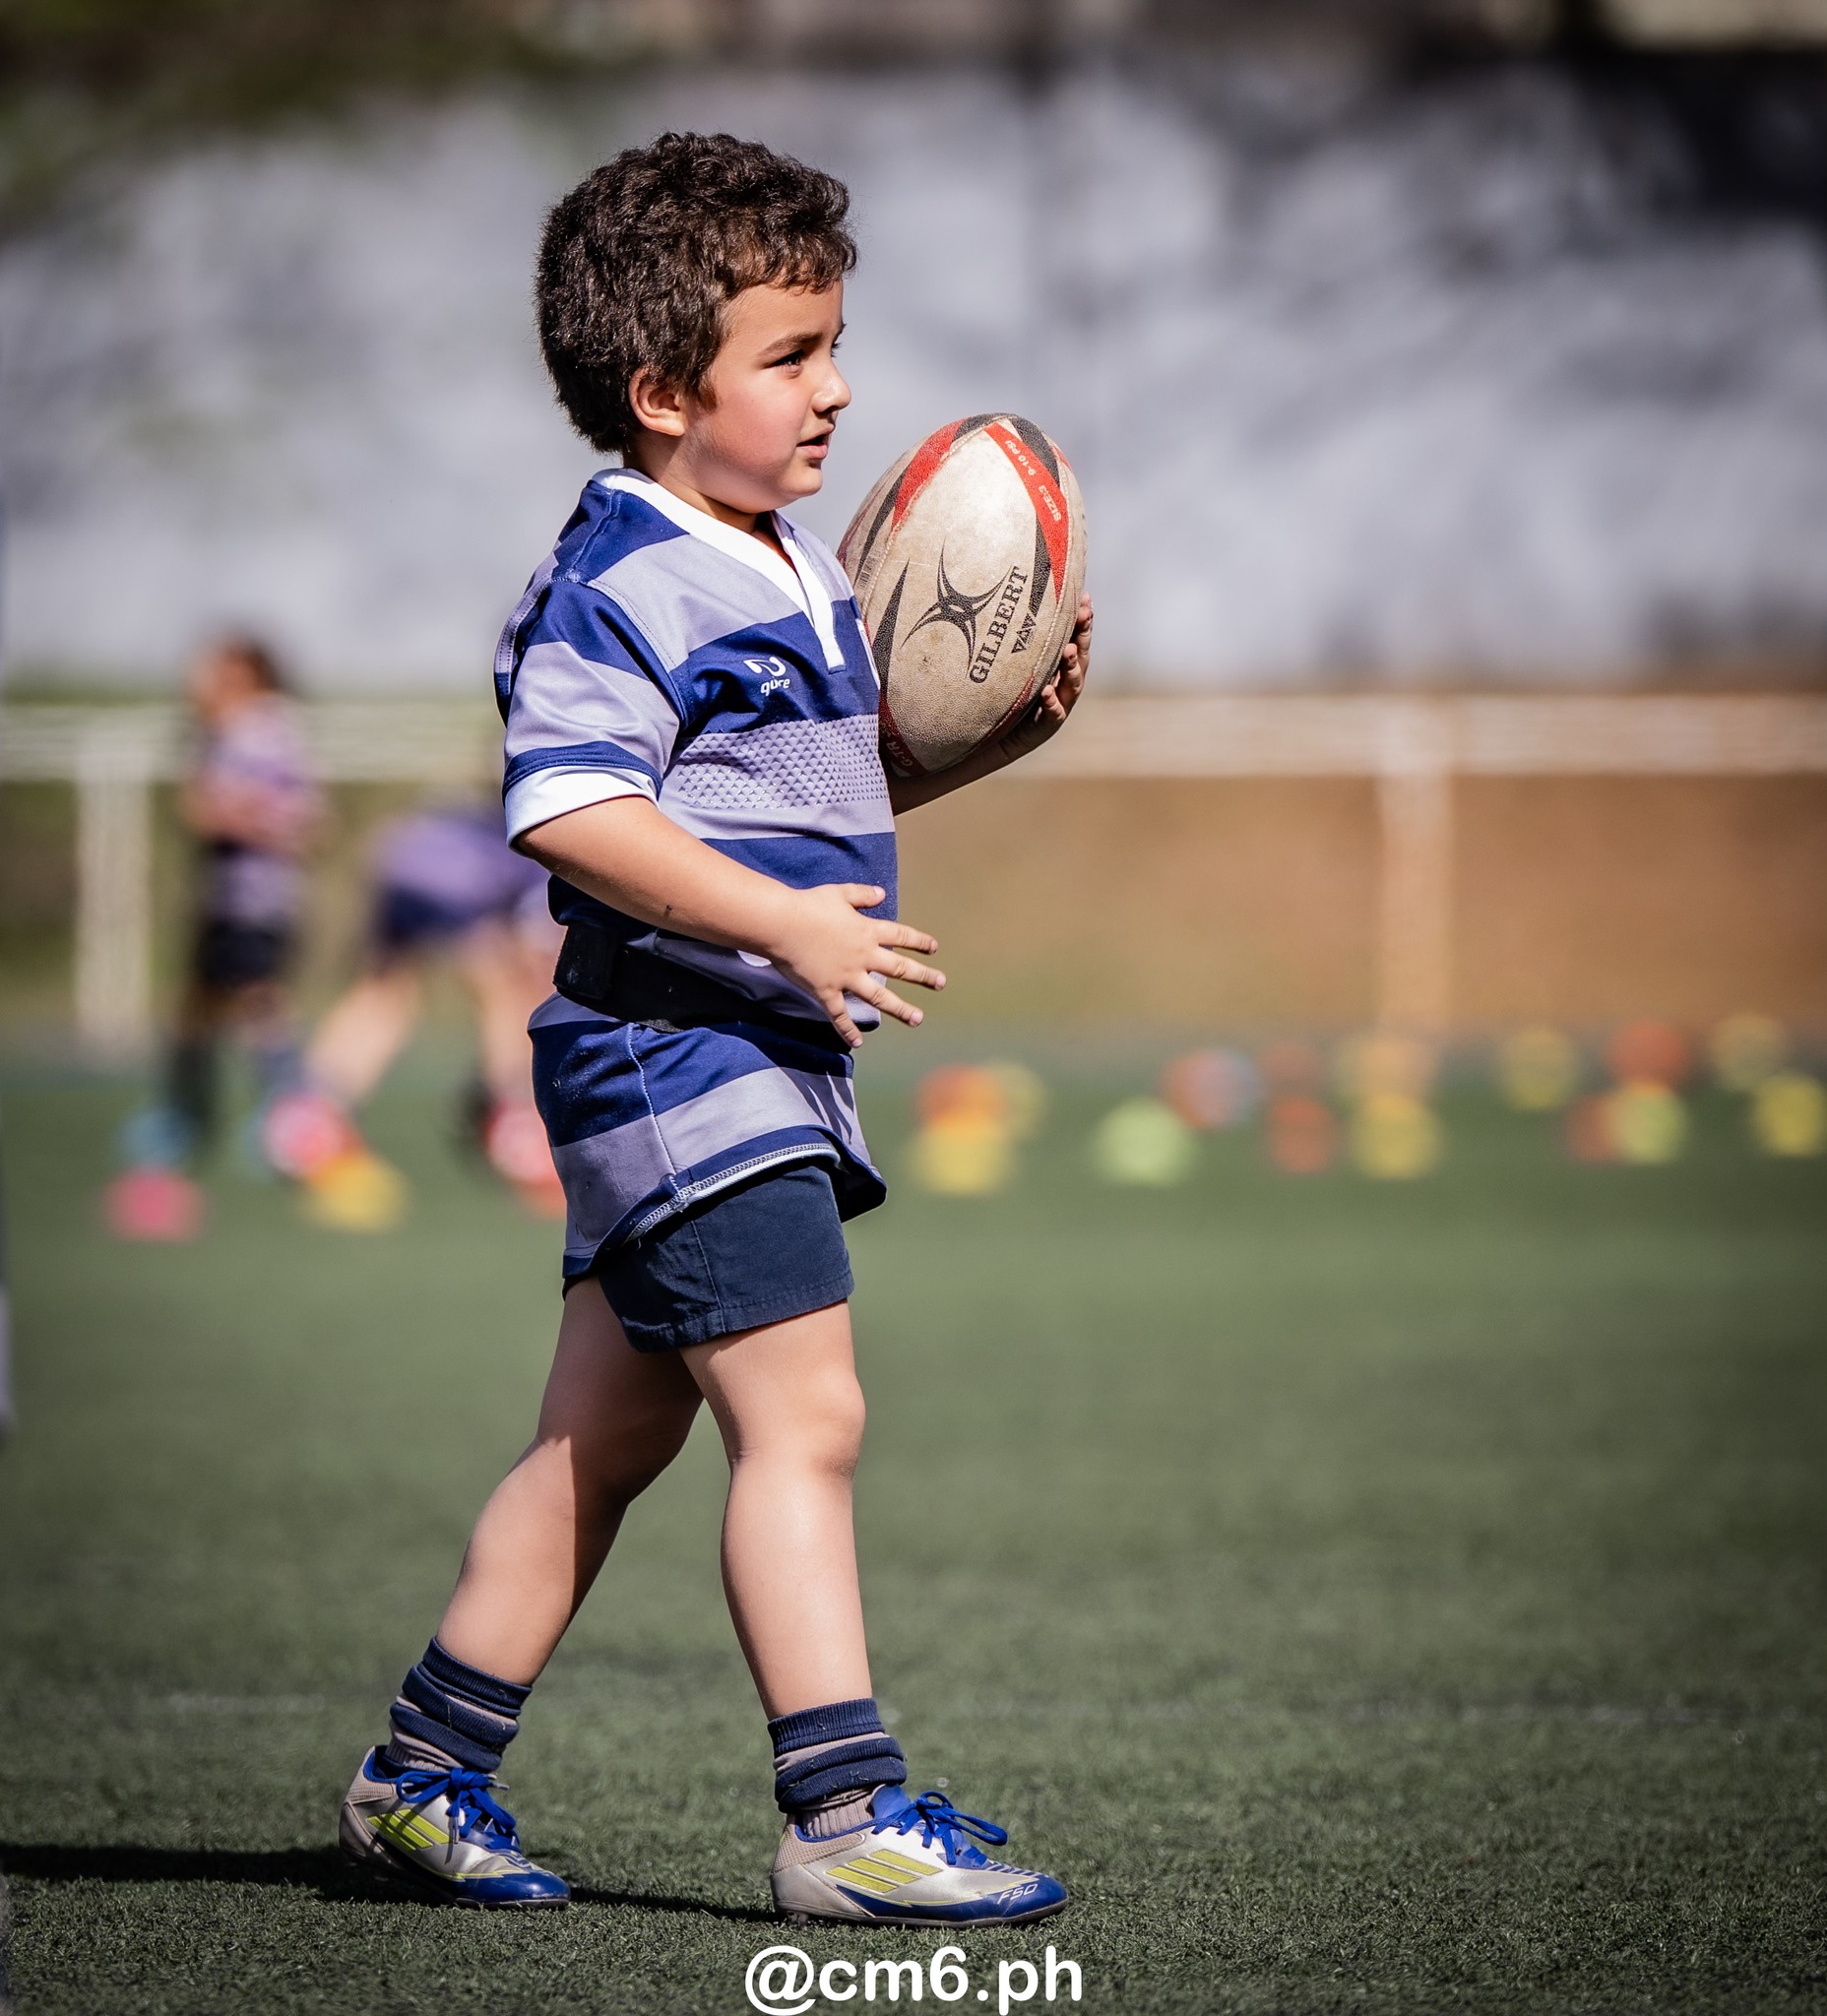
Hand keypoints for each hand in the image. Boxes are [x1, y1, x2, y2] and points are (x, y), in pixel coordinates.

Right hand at [759, 883, 944, 1047]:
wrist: (781, 924)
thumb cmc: (808, 905)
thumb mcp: (839, 893)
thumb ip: (862, 895)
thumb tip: (882, 893)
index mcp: (867, 931)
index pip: (901, 936)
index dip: (919, 941)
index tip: (934, 948)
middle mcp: (862, 956)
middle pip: (900, 968)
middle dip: (923, 976)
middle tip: (941, 983)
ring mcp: (846, 977)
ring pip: (879, 997)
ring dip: (900, 1009)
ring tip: (917, 1018)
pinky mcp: (826, 991)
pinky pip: (840, 1015)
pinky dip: (848, 1030)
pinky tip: (858, 1043)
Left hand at [990, 591, 1091, 767]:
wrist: (991, 737)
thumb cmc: (1001, 695)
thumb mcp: (1011, 664)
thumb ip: (1018, 642)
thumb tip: (1006, 601)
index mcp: (1058, 667)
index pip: (1075, 639)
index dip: (1082, 620)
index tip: (1085, 597)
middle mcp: (1063, 684)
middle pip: (1080, 658)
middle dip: (1083, 636)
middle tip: (1084, 615)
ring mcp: (1058, 705)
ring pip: (1072, 684)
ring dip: (1072, 666)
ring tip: (1070, 650)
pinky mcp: (1046, 726)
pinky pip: (1053, 713)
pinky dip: (1051, 702)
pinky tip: (1047, 691)